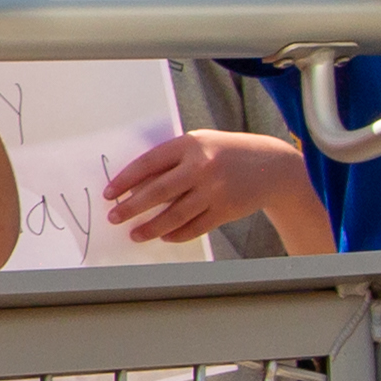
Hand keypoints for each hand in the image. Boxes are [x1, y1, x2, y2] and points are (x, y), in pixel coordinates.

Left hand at [107, 126, 299, 244]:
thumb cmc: (226, 153)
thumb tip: (135, 186)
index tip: (109, 193)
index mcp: (190, 144)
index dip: (125, 179)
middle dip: (131, 206)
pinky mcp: (227, 209)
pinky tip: (164, 236)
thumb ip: (171, 161)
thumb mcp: (199, 145)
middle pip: (158, 191)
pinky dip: (177, 234)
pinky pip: (195, 227)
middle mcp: (202, 166)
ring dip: (151, 227)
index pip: (148, 163)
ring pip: (175, 214)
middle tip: (114, 217)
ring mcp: (215, 189)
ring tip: (135, 234)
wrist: (271, 165)